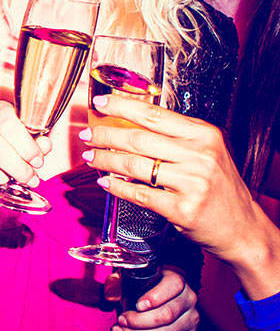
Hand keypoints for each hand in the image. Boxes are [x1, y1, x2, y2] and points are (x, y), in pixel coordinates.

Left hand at [79, 95, 260, 263]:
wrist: (242, 228)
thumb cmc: (218, 187)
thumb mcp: (205, 152)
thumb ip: (175, 137)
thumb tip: (129, 122)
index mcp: (204, 135)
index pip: (154, 114)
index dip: (121, 106)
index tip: (100, 102)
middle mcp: (200, 156)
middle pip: (138, 139)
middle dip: (105, 135)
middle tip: (87, 135)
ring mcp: (192, 183)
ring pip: (134, 166)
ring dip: (105, 160)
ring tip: (90, 157)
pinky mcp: (183, 209)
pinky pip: (139, 194)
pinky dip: (117, 187)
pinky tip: (105, 181)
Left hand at [109, 269, 198, 330]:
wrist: (163, 299)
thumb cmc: (146, 289)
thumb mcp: (137, 279)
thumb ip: (121, 283)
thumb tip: (110, 293)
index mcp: (177, 282)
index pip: (172, 287)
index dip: (154, 297)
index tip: (137, 305)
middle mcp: (188, 300)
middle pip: (166, 315)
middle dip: (139, 320)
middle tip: (121, 319)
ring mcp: (190, 320)